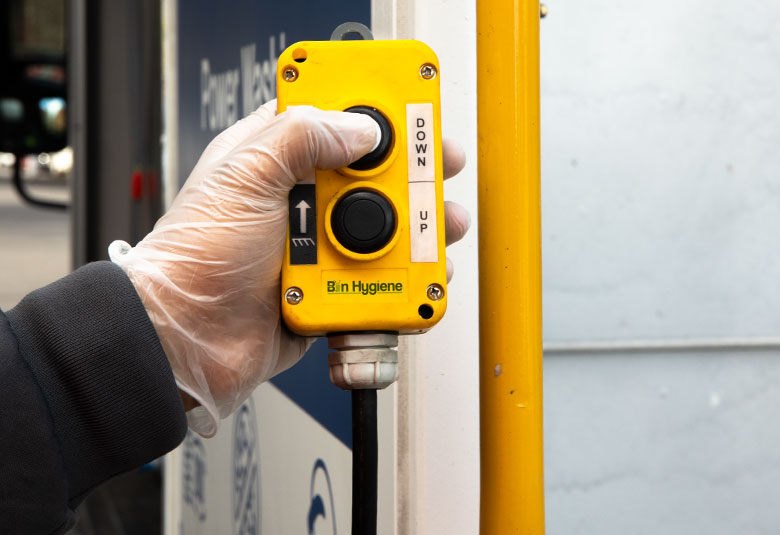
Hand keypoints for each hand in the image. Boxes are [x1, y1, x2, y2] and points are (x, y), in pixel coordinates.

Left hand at [110, 101, 469, 435]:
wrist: (190, 338)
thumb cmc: (195, 257)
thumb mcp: (244, 177)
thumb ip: (301, 137)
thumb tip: (361, 130)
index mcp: (275, 159)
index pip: (332, 116)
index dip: (374, 109)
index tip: (413, 108)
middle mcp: (301, 200)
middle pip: (372, 174)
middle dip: (413, 174)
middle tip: (440, 171)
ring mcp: (319, 245)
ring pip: (385, 229)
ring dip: (418, 231)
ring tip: (439, 231)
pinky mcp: (332, 287)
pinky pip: (380, 279)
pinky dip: (403, 280)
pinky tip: (416, 278)